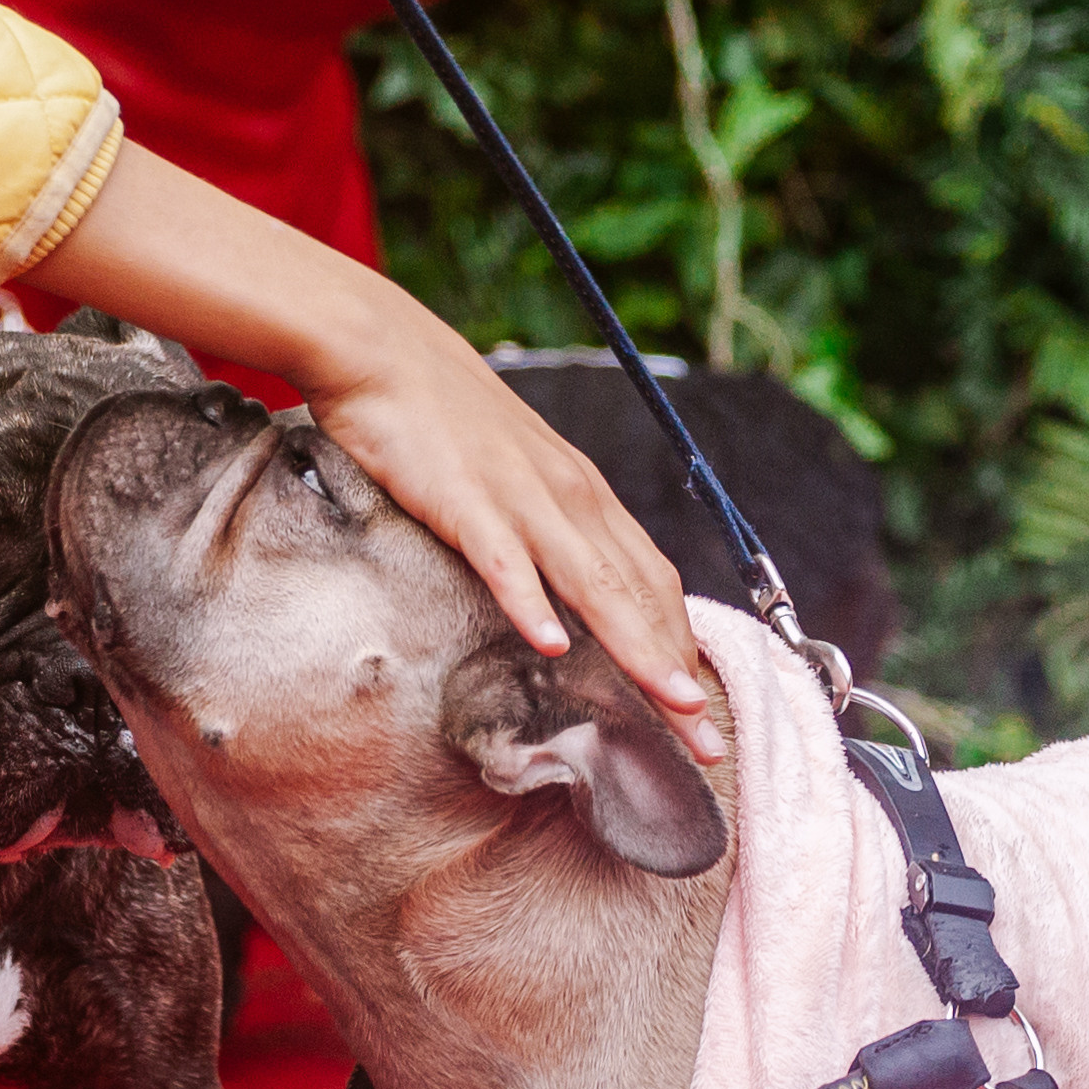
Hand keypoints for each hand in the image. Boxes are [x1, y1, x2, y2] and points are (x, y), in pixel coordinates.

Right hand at [24, 142, 722, 761]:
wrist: (379, 348)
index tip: (703, 706)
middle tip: (709, 740)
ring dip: (637, 648)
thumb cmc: (439, 413)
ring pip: (595, 582)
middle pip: (641, 593)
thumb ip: (544, 521)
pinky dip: (531, 601)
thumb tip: (561, 586)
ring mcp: (519, 496)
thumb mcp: (512, 468)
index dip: (683, 644)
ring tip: (670, 705)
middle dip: (679, 670)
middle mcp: (568, 496)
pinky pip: (505, 558)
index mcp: (582, 492)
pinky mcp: (463, 498)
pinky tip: (551, 644)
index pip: (653, 578)